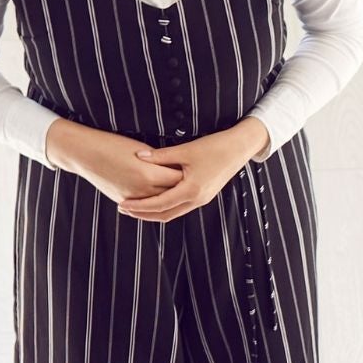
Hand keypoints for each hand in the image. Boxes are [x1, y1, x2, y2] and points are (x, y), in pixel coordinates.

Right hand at [50, 120, 183, 208]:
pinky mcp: (122, 200)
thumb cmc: (112, 144)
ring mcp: (131, 198)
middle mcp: (141, 190)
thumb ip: (160, 161)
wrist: (84, 152)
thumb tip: (175, 168)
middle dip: (180, 188)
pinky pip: (143, 206)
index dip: (187, 174)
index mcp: (148, 173)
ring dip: (168, 198)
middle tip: (192, 181)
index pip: (176, 178)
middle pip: (169, 194)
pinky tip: (161, 196)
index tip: (196, 169)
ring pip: (157, 204)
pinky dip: (153, 202)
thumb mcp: (141, 149)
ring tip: (179, 190)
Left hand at [119, 118, 269, 221]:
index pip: (159, 204)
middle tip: (124, 209)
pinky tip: (154, 201)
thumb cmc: (214, 146)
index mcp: (191, 190)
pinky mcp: (204, 196)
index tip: (123, 204)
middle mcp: (197, 200)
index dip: (139, 206)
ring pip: (173, 213)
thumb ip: (161, 156)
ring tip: (136, 207)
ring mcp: (201, 200)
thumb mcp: (186, 150)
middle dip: (143, 214)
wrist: (239, 148)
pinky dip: (165, 207)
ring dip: (154, 212)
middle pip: (164, 215)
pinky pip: (180, 207)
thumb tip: (138, 156)